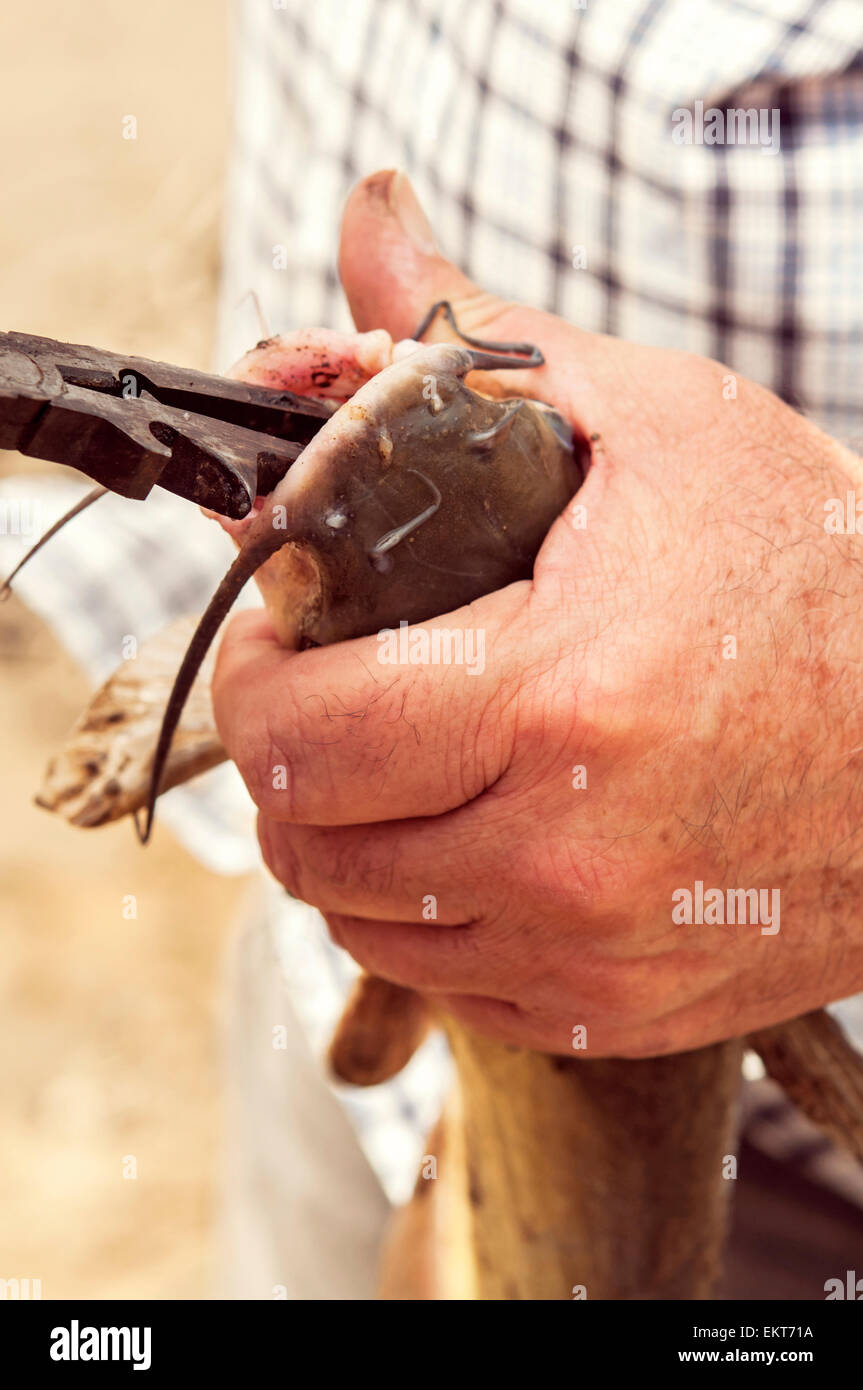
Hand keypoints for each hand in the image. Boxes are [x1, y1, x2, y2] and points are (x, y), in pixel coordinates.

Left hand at [212, 170, 862, 1056]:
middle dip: (289, 757)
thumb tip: (367, 224)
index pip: (296, 738)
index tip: (288, 630)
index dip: (256, 677)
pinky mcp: (616, 1009)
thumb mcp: (661, 425)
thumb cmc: (821, 578)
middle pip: (309, 847)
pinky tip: (480, 834)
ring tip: (404, 757)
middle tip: (335, 689)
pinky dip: (431, 912)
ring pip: (363, 926)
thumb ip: (479, 337)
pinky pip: (451, 983)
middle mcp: (567, 857)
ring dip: (350, 837)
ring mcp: (591, 954)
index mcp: (559, 701)